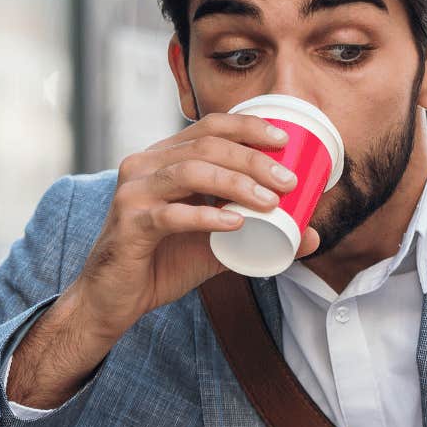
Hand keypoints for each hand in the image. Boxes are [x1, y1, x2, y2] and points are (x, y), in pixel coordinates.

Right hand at [67, 113, 322, 340]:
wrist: (114, 299)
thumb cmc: (163, 263)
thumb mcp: (216, 244)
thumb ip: (257, 234)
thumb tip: (312, 235)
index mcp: (164, 159)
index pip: (209, 126)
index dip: (248, 127)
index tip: (284, 141)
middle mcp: (145, 165)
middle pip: (206, 145)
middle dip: (253, 160)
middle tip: (288, 182)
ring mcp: (133, 193)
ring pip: (190, 172)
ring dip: (236, 184)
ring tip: (270, 203)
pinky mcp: (128, 224)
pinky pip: (171, 215)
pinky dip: (207, 216)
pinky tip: (235, 223)